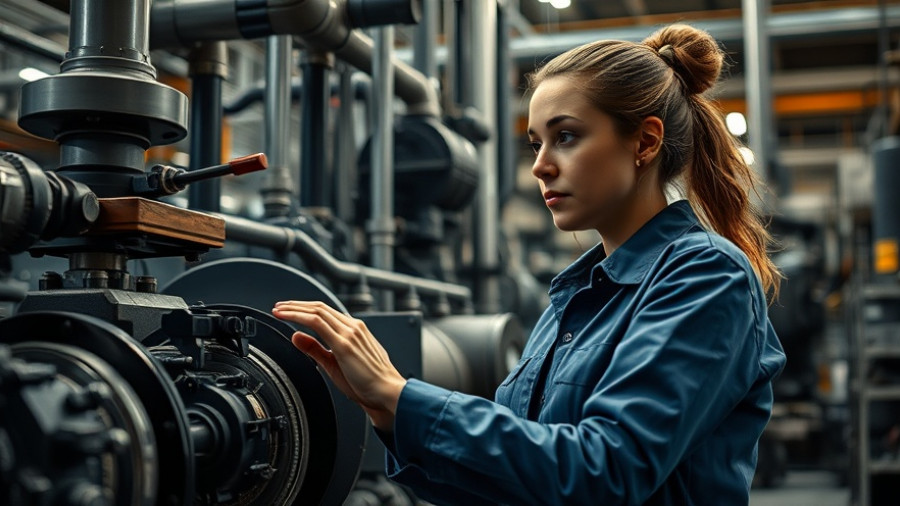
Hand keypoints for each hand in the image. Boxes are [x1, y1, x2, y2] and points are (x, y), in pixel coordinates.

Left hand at [272, 300, 406, 430]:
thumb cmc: (367, 384)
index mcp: (355, 330)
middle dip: (296, 305)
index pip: (326, 312)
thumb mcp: (334, 363)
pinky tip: (287, 318)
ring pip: (317, 311)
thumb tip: (297, 336)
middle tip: (279, 307)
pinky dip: (299, 317)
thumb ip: (315, 349)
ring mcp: (350, 333)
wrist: (386, 394)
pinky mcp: (344, 344)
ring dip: (295, 308)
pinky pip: (318, 322)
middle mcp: (354, 327)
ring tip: (279, 310)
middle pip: (320, 307)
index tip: (288, 311)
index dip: (304, 309)